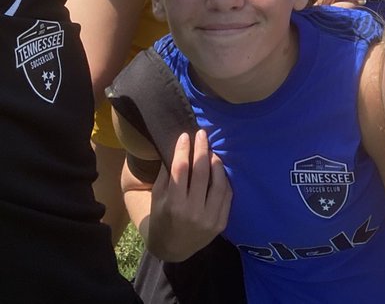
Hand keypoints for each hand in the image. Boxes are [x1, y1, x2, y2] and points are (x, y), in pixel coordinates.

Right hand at [145, 130, 231, 261]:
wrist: (173, 248)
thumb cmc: (161, 217)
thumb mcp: (157, 197)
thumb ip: (166, 173)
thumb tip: (179, 147)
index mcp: (173, 205)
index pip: (180, 169)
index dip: (183, 150)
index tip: (185, 136)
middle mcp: (193, 212)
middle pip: (201, 172)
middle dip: (202, 149)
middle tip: (202, 134)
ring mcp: (209, 219)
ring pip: (219, 182)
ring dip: (216, 162)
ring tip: (211, 152)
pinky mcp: (221, 223)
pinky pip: (227, 195)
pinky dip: (224, 179)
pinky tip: (219, 169)